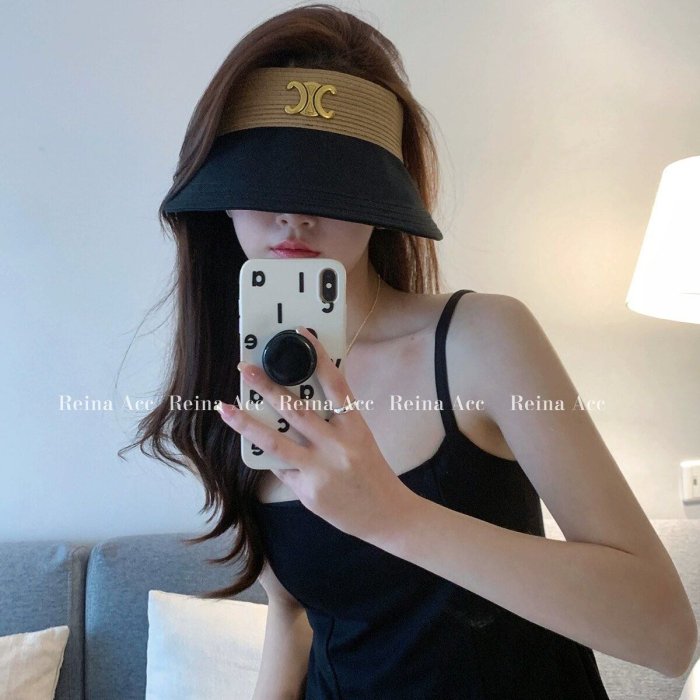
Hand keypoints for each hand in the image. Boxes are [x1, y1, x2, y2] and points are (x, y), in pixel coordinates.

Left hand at [217, 326, 414, 540]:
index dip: (318, 356)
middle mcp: (337, 445)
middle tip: (244, 369)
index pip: (335, 383)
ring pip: (275, 441)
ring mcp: (320, 469)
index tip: (301, 333)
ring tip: (225, 408)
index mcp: (355, 426)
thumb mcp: (360, 440)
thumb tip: (294, 407)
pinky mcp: (307, 490)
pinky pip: (281, 469)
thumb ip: (333, 423)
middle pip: (295, 409)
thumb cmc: (372, 473)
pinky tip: (261, 453)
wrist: (386, 515)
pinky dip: (272, 459)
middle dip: (266, 387)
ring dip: (246, 423)